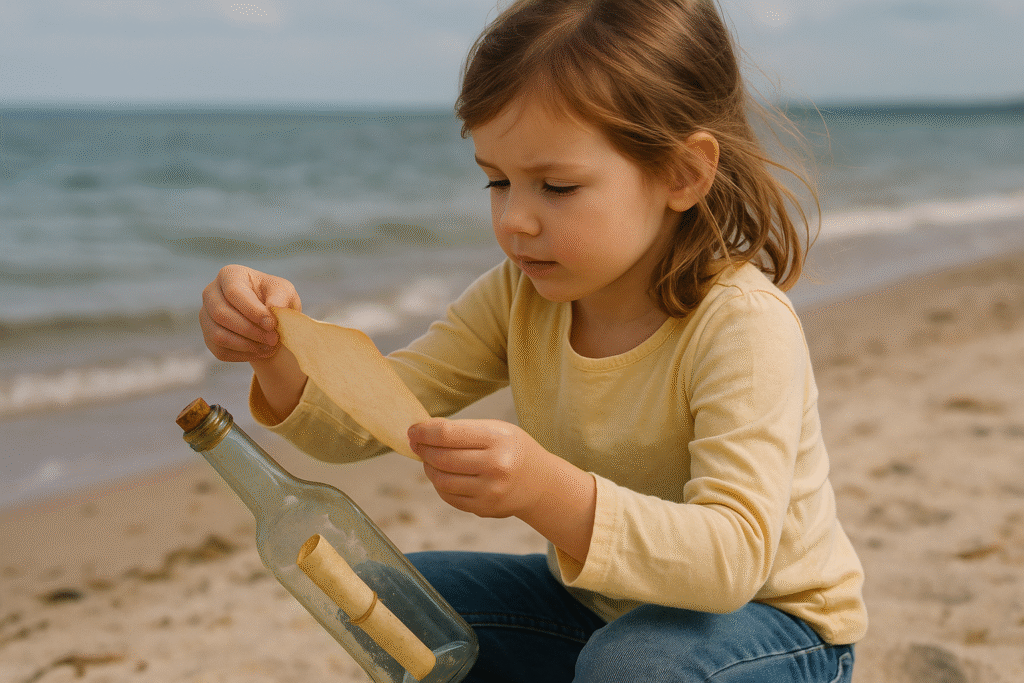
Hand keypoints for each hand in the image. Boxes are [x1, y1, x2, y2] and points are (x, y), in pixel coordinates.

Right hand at [200, 264, 301, 362]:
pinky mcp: (208, 337)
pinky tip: (260, 352)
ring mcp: (206, 316)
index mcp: (229, 275)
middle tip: (274, 339)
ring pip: (218, 335)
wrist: (268, 317)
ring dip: (246, 345)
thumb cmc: (275, 298)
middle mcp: (211, 293)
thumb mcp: (284, 292)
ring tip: (269, 347)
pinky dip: (243, 355)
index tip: (272, 324)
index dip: (252, 310)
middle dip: (250, 330)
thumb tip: (273, 307)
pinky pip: (220, 351)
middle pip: (221, 314)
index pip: (233, 292)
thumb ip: (281, 297)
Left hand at [409, 418, 545, 518]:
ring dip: (428, 468)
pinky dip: (439, 485)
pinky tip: (442, 475)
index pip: (448, 434)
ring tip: (429, 459)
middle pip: (442, 458)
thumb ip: (462, 430)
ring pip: (442, 480)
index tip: (412, 430)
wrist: (541, 483)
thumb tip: (422, 431)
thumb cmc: (513, 449)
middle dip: (423, 450)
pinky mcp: (484, 509)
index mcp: (498, 439)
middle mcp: (496, 466)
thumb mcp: (496, 430)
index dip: (424, 432)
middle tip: (416, 444)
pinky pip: (449, 497)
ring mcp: (490, 491)